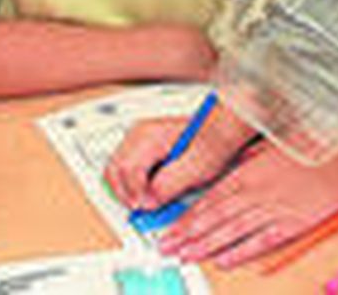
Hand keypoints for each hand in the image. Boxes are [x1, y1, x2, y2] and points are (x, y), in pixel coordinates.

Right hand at [104, 105, 251, 210]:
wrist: (223, 127)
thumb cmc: (216, 140)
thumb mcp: (199, 166)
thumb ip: (170, 183)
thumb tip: (147, 201)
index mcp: (150, 135)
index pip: (126, 169)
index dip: (135, 194)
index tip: (147, 208)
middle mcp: (138, 134)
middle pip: (114, 170)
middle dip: (124, 195)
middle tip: (142, 211)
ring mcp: (137, 139)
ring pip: (116, 171)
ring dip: (126, 191)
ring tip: (145, 204)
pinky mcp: (141, 147)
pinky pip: (124, 169)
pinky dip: (132, 184)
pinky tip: (149, 193)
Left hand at [157, 143, 337, 269]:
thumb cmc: (314, 151)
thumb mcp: (274, 143)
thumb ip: (250, 156)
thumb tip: (234, 162)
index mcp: (248, 173)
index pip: (208, 199)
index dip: (186, 217)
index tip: (169, 228)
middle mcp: (255, 194)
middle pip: (213, 218)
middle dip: (186, 235)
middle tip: (166, 247)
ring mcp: (271, 212)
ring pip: (230, 232)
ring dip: (205, 246)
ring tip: (185, 256)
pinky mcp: (290, 226)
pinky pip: (259, 242)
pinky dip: (240, 252)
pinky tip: (223, 260)